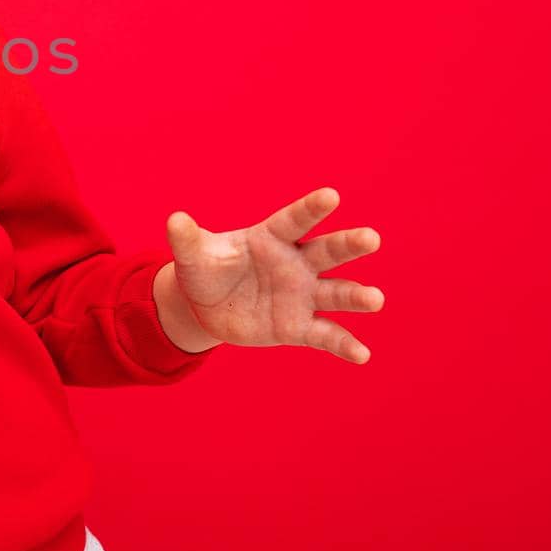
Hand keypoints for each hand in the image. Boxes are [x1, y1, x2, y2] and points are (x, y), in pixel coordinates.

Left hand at [165, 187, 383, 363]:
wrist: (206, 306)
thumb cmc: (205, 269)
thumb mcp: (193, 255)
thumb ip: (187, 238)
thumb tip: (174, 220)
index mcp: (271, 237)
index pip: (294, 220)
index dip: (311, 208)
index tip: (331, 195)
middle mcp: (295, 263)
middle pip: (326, 251)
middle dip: (348, 245)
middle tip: (371, 238)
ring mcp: (301, 295)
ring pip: (335, 292)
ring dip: (356, 296)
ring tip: (375, 299)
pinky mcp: (298, 326)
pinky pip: (325, 335)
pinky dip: (343, 345)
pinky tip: (363, 355)